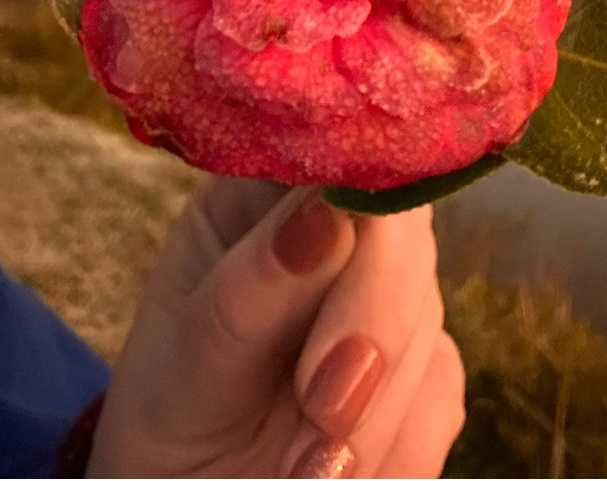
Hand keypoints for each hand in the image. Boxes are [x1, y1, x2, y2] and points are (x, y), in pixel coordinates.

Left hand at [87, 178, 465, 476]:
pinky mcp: (421, 366)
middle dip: (372, 331)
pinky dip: (394, 450)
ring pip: (427, 326)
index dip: (363, 203)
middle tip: (322, 413)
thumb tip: (329, 214)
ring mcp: (387, 298)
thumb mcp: (184, 367)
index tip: (336, 259)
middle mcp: (337, 232)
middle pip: (404, 242)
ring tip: (298, 471)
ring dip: (372, 415)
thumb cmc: (168, 428)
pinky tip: (334, 473)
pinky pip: (439, 394)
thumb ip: (248, 295)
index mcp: (262, 199)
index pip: (340, 156)